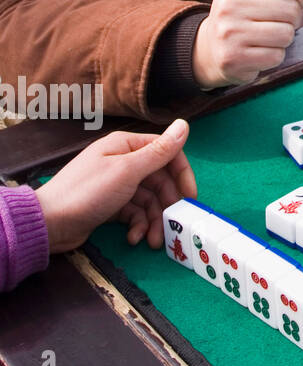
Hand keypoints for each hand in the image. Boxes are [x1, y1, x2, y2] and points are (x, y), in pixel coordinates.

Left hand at [35, 120, 197, 253]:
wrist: (48, 224)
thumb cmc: (88, 192)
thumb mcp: (128, 170)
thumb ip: (160, 151)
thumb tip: (185, 124)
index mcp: (127, 146)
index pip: (167, 153)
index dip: (182, 174)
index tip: (190, 197)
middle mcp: (123, 162)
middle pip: (159, 180)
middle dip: (167, 204)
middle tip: (174, 225)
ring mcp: (116, 185)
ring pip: (148, 199)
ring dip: (153, 220)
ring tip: (154, 241)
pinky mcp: (109, 205)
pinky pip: (133, 212)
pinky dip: (137, 225)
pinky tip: (134, 238)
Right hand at [193, 0, 302, 88]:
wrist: (211, 47)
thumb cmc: (243, 13)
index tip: (299, 1)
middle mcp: (229, 6)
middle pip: (290, 9)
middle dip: (296, 17)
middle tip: (284, 21)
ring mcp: (229, 33)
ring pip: (286, 34)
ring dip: (286, 37)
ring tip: (272, 35)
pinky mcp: (232, 58)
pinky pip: (276, 56)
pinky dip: (276, 55)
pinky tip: (262, 50)